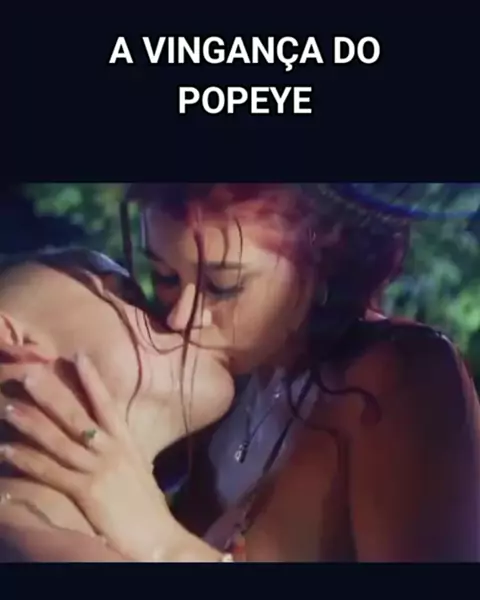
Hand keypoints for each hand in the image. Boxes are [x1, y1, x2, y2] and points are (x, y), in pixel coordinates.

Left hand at [0, 353, 178, 561]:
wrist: (159, 537)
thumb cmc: (148, 506)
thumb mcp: (138, 469)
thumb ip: (121, 450)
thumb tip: (107, 437)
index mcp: (126, 442)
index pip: (107, 404)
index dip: (92, 380)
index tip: (77, 356)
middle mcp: (112, 450)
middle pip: (77, 417)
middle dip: (52, 395)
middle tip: (29, 374)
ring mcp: (98, 470)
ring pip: (58, 441)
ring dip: (31, 424)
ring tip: (8, 407)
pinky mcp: (87, 492)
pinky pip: (50, 473)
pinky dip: (27, 461)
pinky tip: (8, 451)